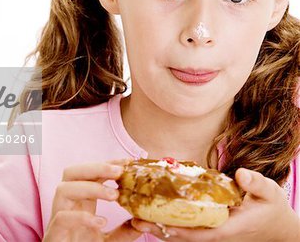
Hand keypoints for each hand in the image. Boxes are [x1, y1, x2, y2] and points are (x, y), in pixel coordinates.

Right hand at [43, 158, 142, 241]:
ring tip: (114, 195)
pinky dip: (81, 216)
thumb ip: (125, 231)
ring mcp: (58, 217)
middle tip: (120, 172)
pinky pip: (62, 217)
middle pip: (72, 172)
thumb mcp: (110, 240)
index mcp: (79, 200)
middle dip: (96, 167)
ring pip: (63, 189)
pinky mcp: (53, 234)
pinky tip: (101, 222)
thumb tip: (143, 221)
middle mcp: (66, 204)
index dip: (106, 164)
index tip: (127, 163)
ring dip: (90, 187)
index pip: (89, 173)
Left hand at [131, 168, 299, 241]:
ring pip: (179, 233)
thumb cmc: (270, 209)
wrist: (275, 226)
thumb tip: (241, 174)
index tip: (154, 222)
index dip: (175, 228)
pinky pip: (184, 227)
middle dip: (157, 229)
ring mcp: (209, 232)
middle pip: (181, 235)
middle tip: (133, 218)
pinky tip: (151, 210)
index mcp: (226, 228)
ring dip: (158, 225)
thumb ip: (256, 184)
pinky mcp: (206, 228)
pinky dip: (167, 221)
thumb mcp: (270, 193)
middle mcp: (213, 233)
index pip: (197, 232)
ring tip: (134, 215)